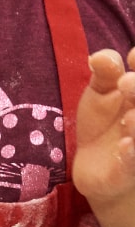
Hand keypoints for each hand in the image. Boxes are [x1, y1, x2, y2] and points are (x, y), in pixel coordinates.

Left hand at [73, 47, 134, 205]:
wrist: (96, 166)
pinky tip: (124, 145)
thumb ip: (104, 71)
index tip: (131, 57)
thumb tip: (99, 56)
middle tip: (125, 83)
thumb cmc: (104, 123)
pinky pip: (133, 163)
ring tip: (129, 116)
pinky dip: (131, 154)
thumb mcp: (100, 92)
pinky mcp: (129, 171)